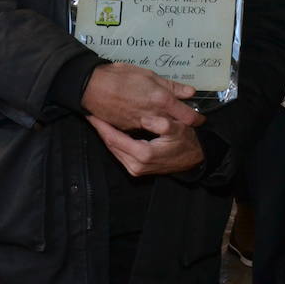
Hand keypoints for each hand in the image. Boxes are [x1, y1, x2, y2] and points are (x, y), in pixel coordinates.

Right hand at [80, 63, 203, 133]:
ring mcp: (139, 124)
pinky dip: (146, 127)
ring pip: (158, 130)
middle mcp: (153, 115)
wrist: (91, 87)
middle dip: (180, 125)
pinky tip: (144, 120)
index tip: (201, 120)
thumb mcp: (149, 75)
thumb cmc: (121, 76)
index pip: (188, 116)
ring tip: (163, 119)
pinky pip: (141, 130)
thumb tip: (191, 92)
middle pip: (174, 126)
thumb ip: (171, 86)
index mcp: (162, 100)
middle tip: (183, 120)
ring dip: (163, 127)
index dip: (197, 119)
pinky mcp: (126, 129)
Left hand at [86, 114, 205, 175]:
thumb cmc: (186, 142)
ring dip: (105, 135)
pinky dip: (113, 141)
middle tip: (91, 113)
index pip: (114, 138)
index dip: (102, 125)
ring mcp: (135, 169)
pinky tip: (111, 131)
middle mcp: (135, 164)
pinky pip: (119, 153)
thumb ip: (162, 124)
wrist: (193, 160)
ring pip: (113, 150)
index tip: (92, 113)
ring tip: (98, 120)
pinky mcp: (136, 170)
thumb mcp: (178, 130)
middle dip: (100, 129)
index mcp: (143, 153)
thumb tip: (145, 118)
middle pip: (110, 145)